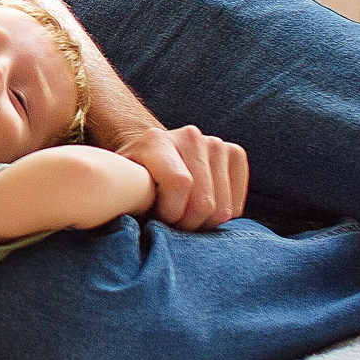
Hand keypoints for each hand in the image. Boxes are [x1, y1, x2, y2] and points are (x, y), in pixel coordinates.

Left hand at [117, 124, 247, 229]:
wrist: (150, 156)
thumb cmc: (134, 180)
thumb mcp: (122, 188)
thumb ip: (131, 199)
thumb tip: (149, 221)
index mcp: (155, 140)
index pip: (180, 183)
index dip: (171, 212)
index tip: (158, 218)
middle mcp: (189, 136)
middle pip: (204, 201)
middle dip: (187, 223)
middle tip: (172, 223)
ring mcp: (215, 142)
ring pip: (223, 207)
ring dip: (204, 222)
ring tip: (185, 216)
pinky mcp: (234, 153)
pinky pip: (236, 204)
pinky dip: (221, 216)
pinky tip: (202, 208)